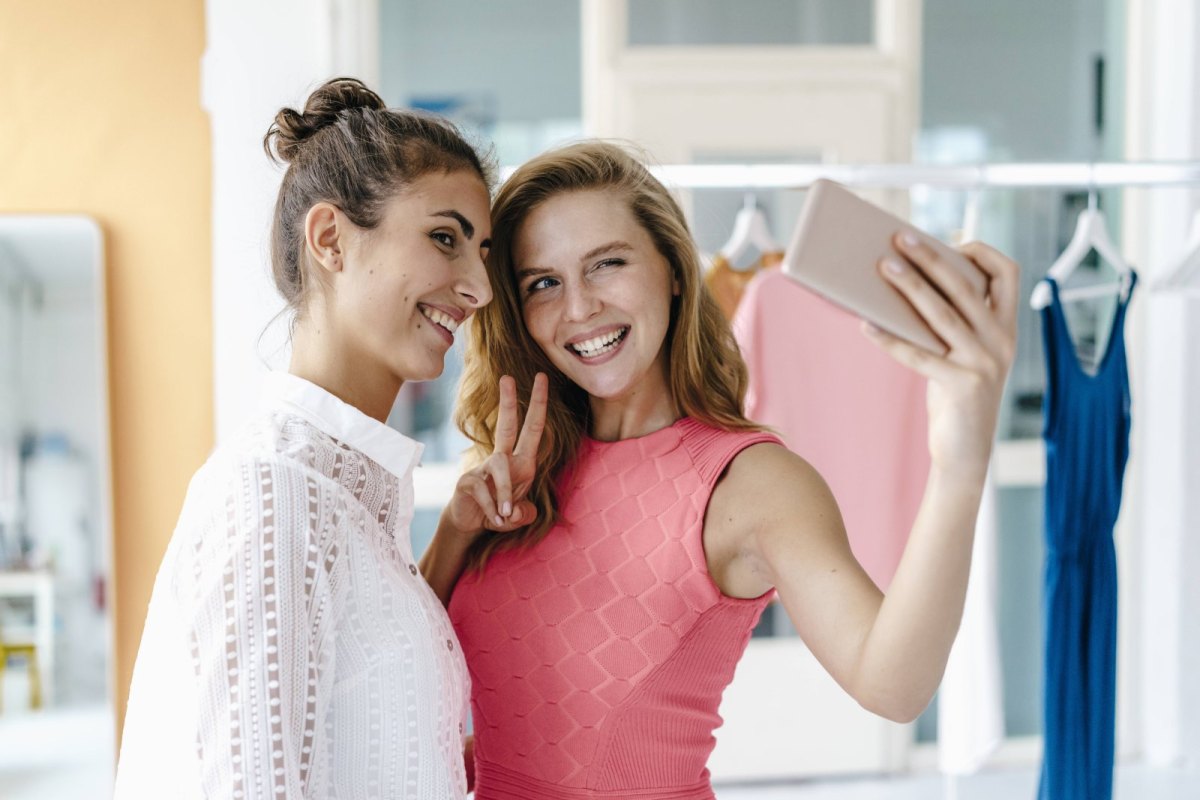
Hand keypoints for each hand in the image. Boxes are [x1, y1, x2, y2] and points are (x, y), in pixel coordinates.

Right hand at [441, 373, 548, 538]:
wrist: (471, 524)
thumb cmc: (500, 513)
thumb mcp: (519, 516)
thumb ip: (526, 515)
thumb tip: (518, 512)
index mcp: (522, 462)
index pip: (533, 429)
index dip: (539, 404)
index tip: (542, 377)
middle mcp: (504, 460)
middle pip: (508, 426)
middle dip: (509, 401)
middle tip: (507, 376)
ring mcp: (483, 468)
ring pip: (500, 467)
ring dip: (505, 494)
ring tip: (504, 516)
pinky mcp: (468, 480)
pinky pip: (484, 491)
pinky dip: (492, 509)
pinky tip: (493, 519)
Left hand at [863, 235, 1019, 479]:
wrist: (966, 453)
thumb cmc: (956, 395)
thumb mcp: (963, 354)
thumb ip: (950, 324)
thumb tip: (904, 283)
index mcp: (1006, 328)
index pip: (1008, 274)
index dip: (982, 252)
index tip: (953, 242)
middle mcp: (1001, 342)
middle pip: (966, 286)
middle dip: (931, 257)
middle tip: (900, 238)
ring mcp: (984, 363)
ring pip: (942, 314)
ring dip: (910, 286)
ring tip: (883, 267)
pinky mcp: (962, 385)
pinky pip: (918, 354)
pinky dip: (890, 338)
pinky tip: (866, 324)